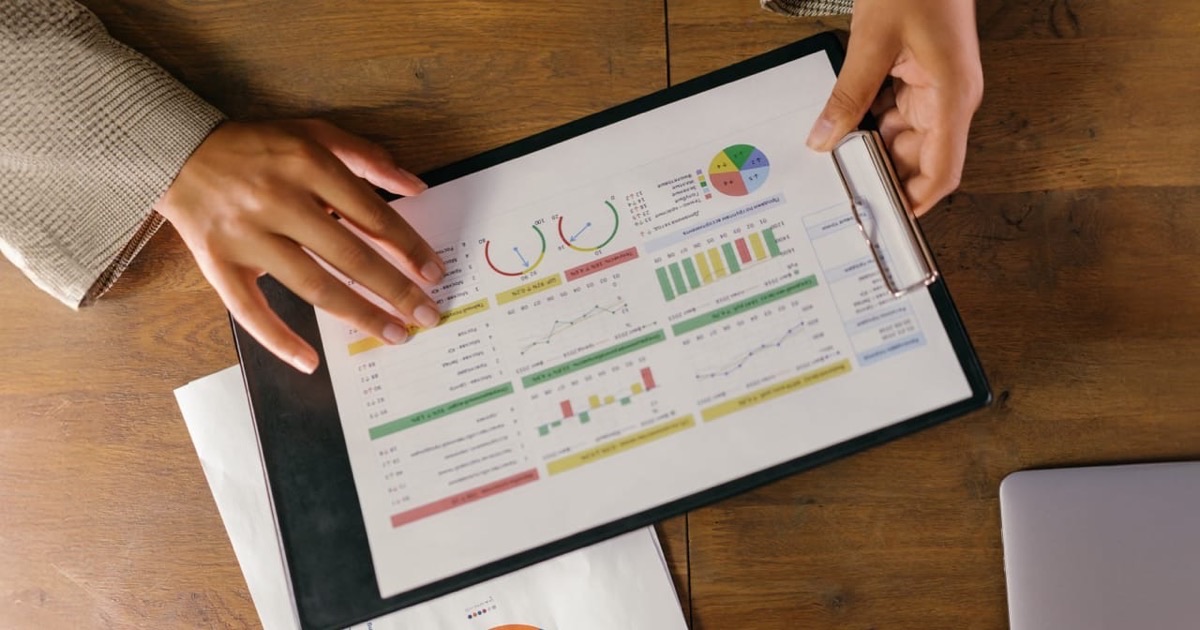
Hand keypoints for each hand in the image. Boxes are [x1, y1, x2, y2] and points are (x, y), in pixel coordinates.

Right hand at [156, 119, 444, 373]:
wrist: (177, 152)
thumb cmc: (257, 147)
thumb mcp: (314, 134)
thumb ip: (367, 157)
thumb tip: (417, 186)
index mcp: (308, 165)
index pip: (373, 215)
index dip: (408, 248)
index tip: (434, 274)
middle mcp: (279, 201)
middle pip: (351, 256)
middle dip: (396, 290)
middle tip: (428, 315)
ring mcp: (247, 236)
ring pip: (313, 285)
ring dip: (359, 314)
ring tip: (394, 334)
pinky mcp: (218, 263)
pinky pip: (250, 310)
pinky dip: (279, 339)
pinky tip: (310, 361)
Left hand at [806, 0, 983, 215]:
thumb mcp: (872, 41)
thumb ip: (848, 95)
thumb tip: (825, 139)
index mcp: (952, 95)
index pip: (943, 170)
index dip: (917, 202)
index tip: (889, 223)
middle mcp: (949, 99)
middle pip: (918, 159)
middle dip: (882, 176)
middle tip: (842, 193)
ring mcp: (935, 89)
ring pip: (902, 138)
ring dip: (871, 149)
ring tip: (836, 162)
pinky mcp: (919, 77)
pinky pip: (894, 113)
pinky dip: (869, 123)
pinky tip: (842, 127)